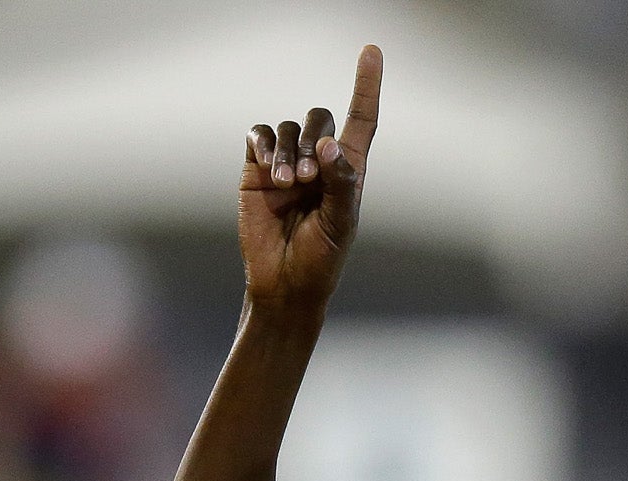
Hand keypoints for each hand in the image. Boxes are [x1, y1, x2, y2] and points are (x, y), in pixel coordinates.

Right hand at [239, 44, 381, 313]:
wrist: (282, 283)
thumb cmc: (320, 258)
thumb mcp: (340, 224)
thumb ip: (340, 184)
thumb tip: (328, 145)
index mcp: (348, 170)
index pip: (361, 119)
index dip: (366, 85)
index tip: (371, 51)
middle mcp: (319, 161)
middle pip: (318, 118)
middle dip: (314, 140)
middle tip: (310, 178)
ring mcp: (287, 163)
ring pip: (287, 129)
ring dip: (288, 152)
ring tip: (288, 185)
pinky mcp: (256, 169)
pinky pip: (259, 136)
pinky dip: (265, 146)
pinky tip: (269, 171)